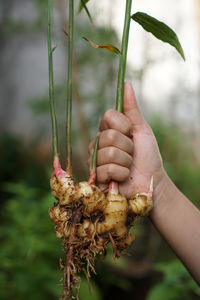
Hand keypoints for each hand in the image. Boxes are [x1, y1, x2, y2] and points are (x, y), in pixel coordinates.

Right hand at [89, 82, 164, 198]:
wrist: (151, 181)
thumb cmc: (148, 156)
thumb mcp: (141, 129)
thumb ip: (131, 109)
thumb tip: (126, 83)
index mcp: (107, 130)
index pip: (108, 115)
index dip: (124, 125)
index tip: (132, 133)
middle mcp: (98, 143)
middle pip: (110, 135)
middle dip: (128, 147)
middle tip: (132, 154)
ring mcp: (95, 160)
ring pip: (108, 152)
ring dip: (126, 161)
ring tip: (128, 166)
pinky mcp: (96, 177)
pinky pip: (107, 169)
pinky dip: (121, 173)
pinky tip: (122, 177)